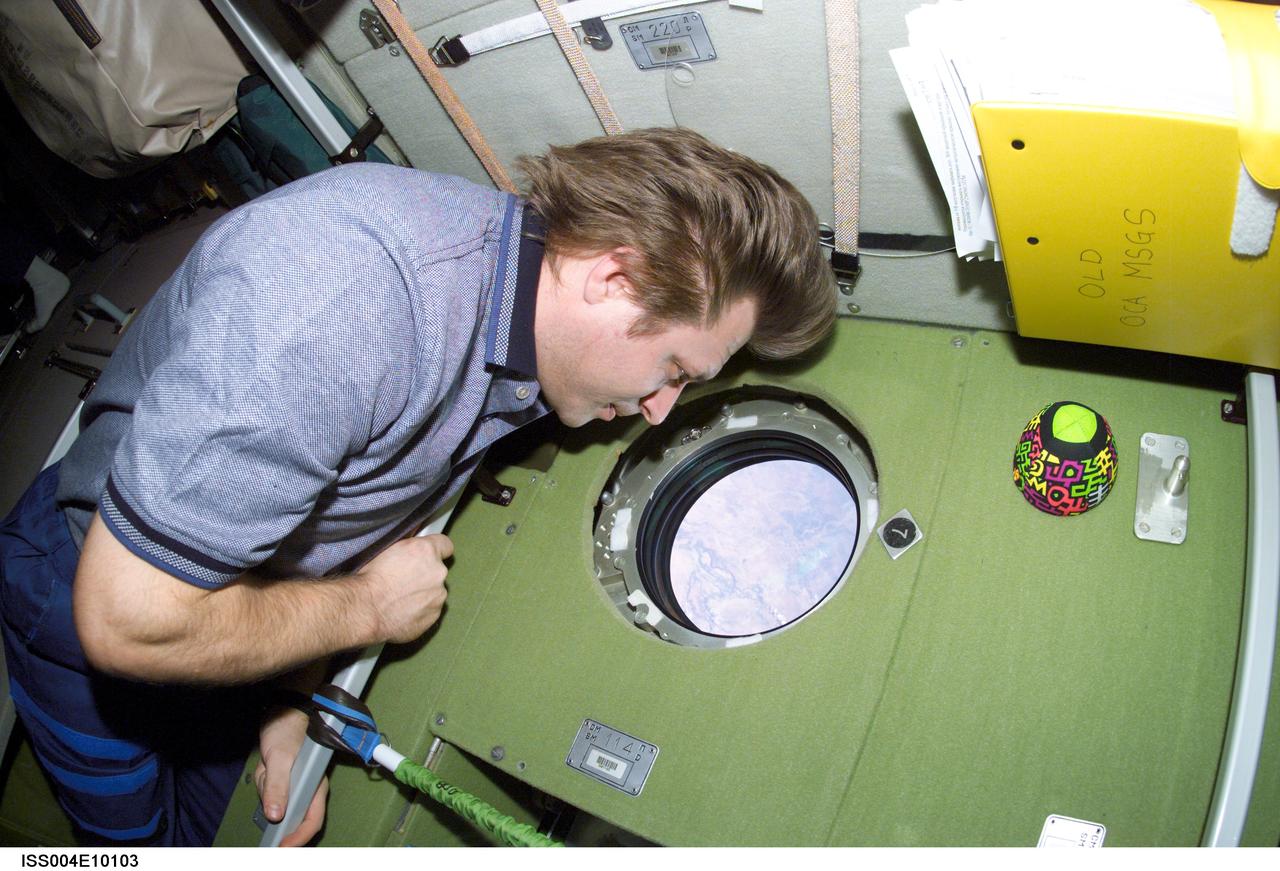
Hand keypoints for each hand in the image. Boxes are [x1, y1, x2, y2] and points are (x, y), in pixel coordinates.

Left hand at [256, 705, 328, 846]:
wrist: (285, 707)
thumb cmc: (289, 728)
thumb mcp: (279, 758)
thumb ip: (277, 786)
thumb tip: (274, 815)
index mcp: (315, 784)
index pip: (311, 820)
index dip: (297, 838)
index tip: (280, 847)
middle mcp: (310, 786)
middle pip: (292, 814)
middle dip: (274, 809)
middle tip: (265, 791)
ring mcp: (298, 782)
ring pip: (279, 802)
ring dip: (267, 792)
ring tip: (265, 770)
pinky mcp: (288, 778)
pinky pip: (273, 792)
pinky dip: (265, 786)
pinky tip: (265, 769)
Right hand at [358, 534, 452, 643]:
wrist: (366, 608)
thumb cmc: (371, 578)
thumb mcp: (389, 549)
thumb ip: (410, 549)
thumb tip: (413, 553)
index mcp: (427, 551)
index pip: (445, 545)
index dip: (436, 550)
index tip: (428, 556)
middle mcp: (438, 572)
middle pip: (438, 571)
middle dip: (425, 575)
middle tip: (404, 582)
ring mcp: (438, 596)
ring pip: (435, 592)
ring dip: (423, 595)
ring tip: (400, 600)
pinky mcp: (434, 616)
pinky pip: (430, 611)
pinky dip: (420, 611)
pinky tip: (402, 612)